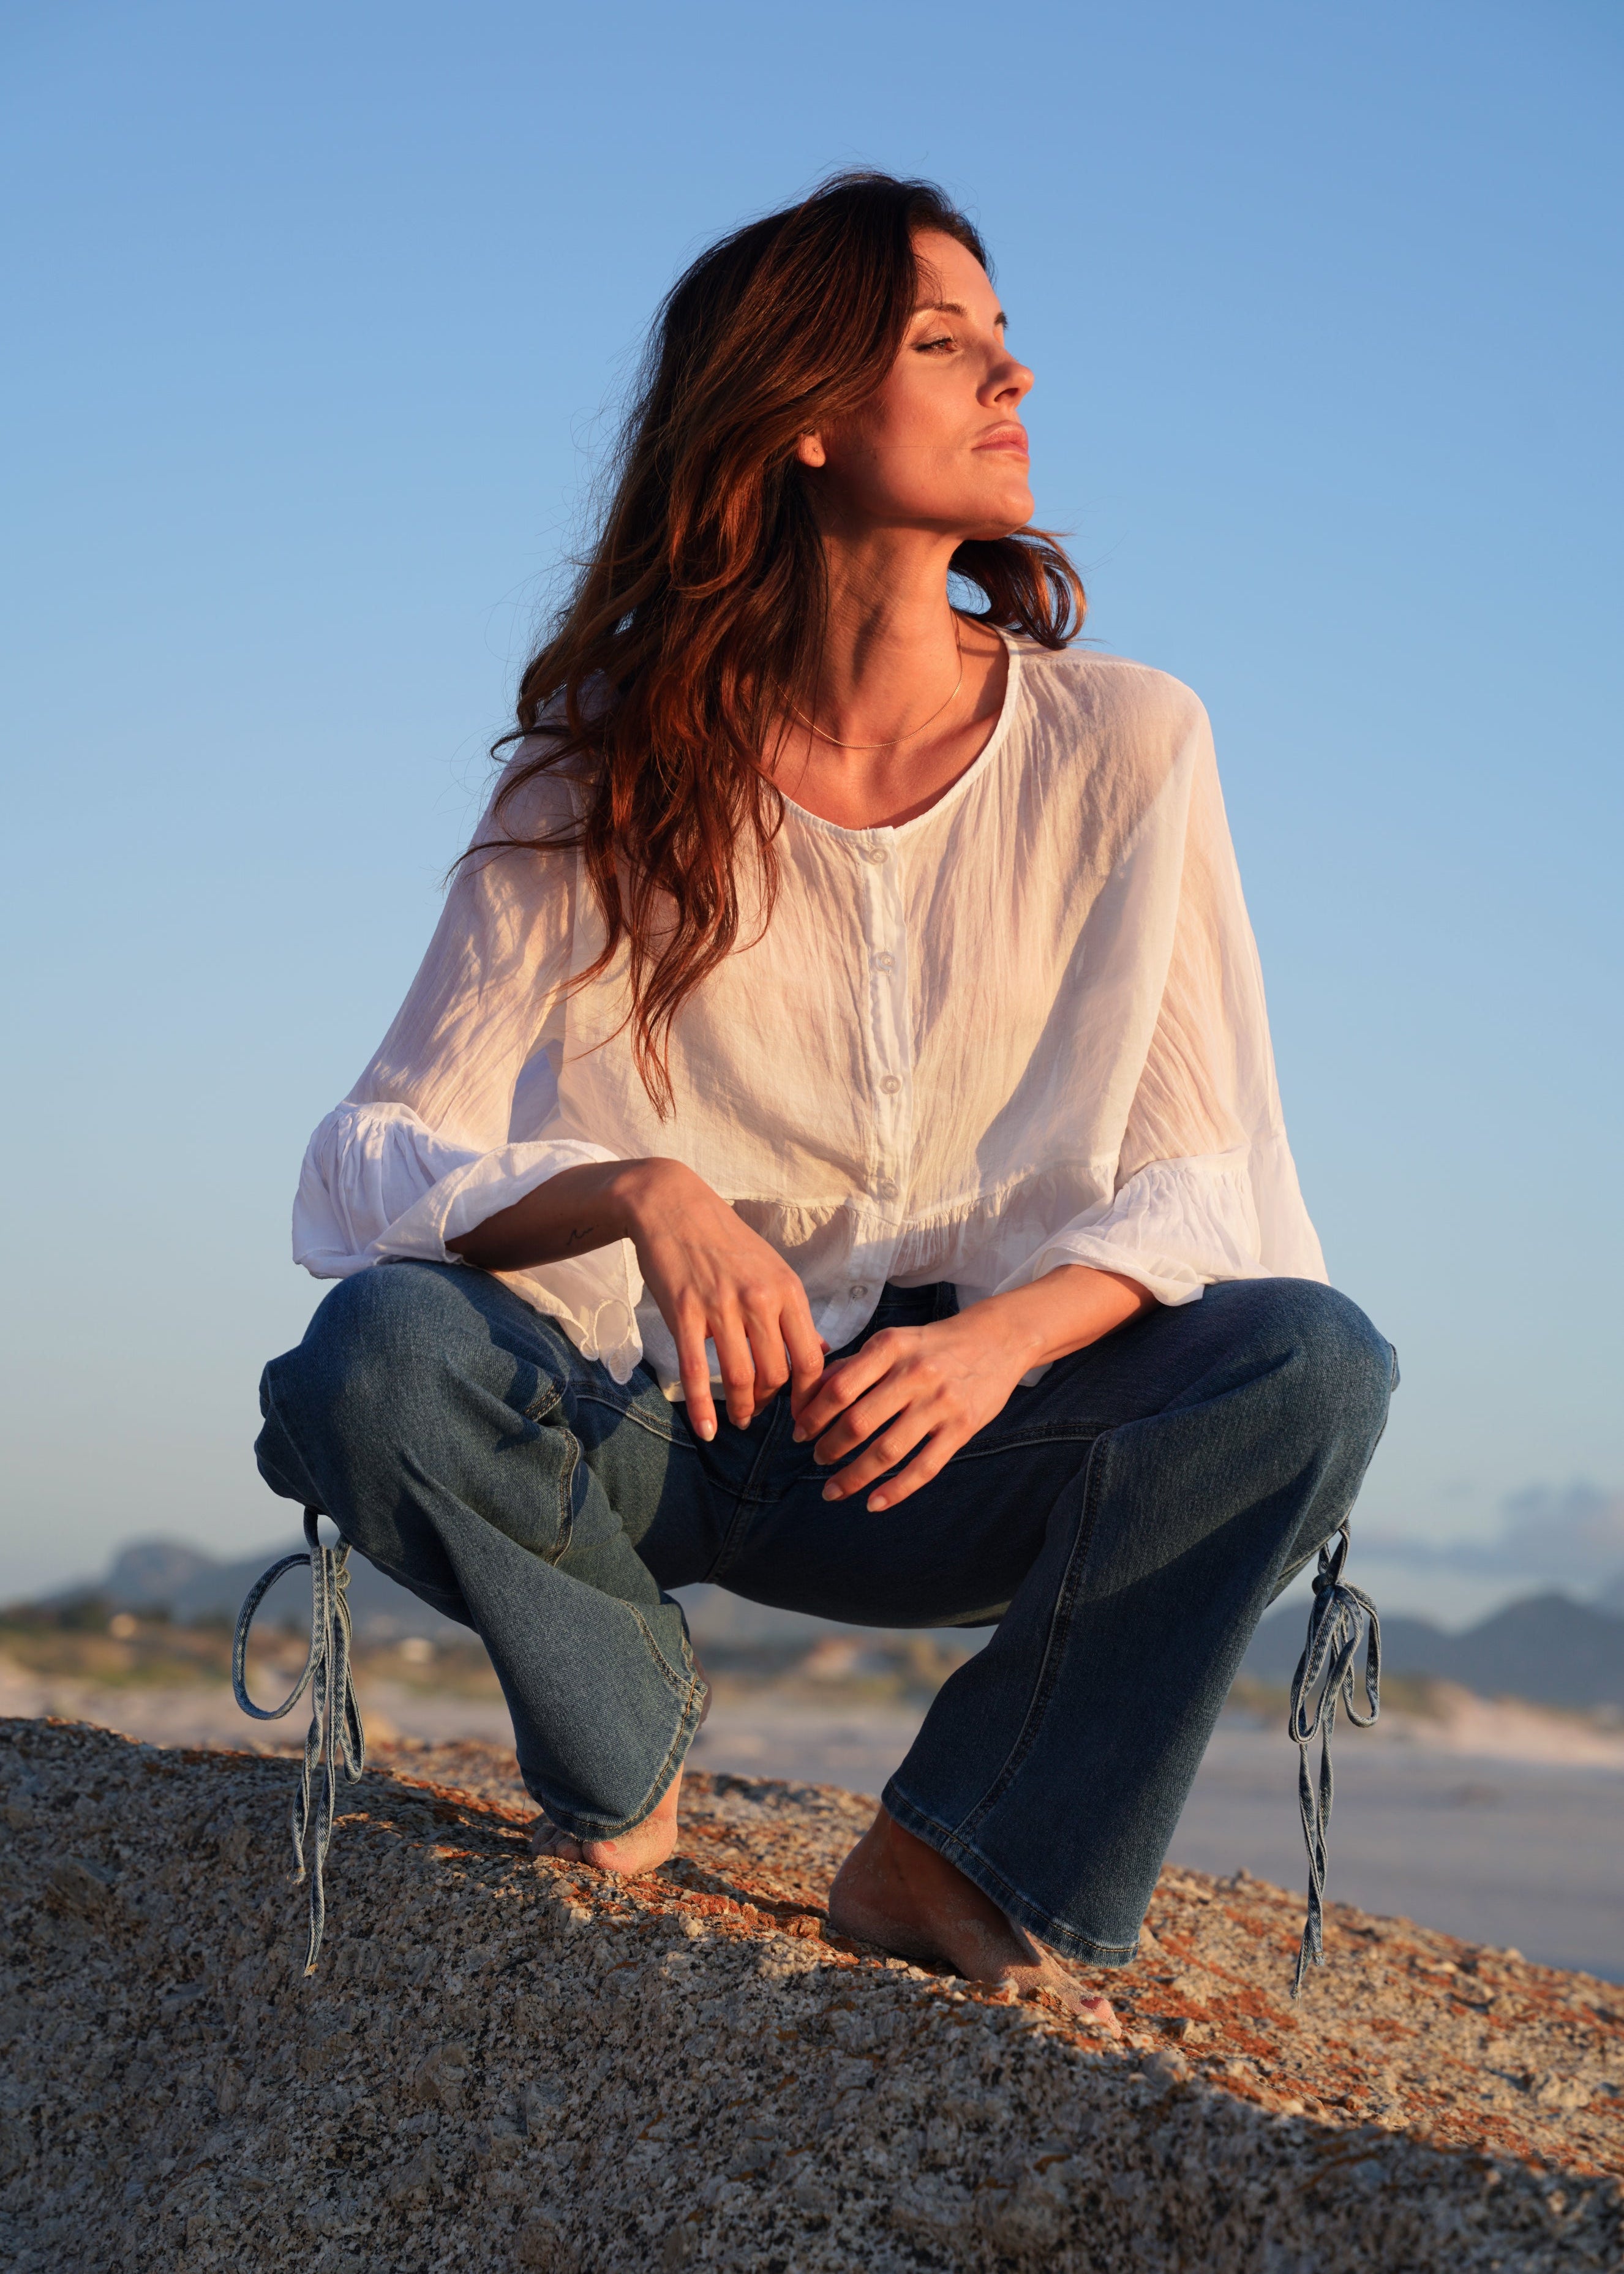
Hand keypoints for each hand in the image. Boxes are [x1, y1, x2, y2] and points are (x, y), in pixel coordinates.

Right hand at [446, 1154, 823, 1437]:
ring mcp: (721, 1307)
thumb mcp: (772, 1269)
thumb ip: (794, 1312)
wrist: (672, 1204)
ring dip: (743, 1408)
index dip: (810, 1396)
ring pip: (740, 1377)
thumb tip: (821, 1350)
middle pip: (776, 1374)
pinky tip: (706, 1430)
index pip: (811, 1359)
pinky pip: (696, 1372)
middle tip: (763, 1411)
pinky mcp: (684, 1313)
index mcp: (787, 1290)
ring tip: (740, 1419)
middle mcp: (760, 1300)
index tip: (804, 1415)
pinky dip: (702, 1409)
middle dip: (772, 1403)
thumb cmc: (725, 1239)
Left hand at [789, 1267, 1151, 1510]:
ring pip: (887, 1451)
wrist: (997, 1340)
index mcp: (889, 1347)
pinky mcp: (962, 1427)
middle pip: (858, 1423)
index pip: (839, 1388)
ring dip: (854, 1476)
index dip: (812, 1416)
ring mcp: (940, 1403)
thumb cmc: (932, 1344)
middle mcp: (914, 1374)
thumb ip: (851, 1367)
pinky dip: (895, 1490)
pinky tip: (873, 1503)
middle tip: (817, 1459)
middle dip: (828, 1448)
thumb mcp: (892, 1342)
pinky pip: (923, 1467)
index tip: (798, 1433)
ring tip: (833, 1489)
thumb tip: (806, 1397)